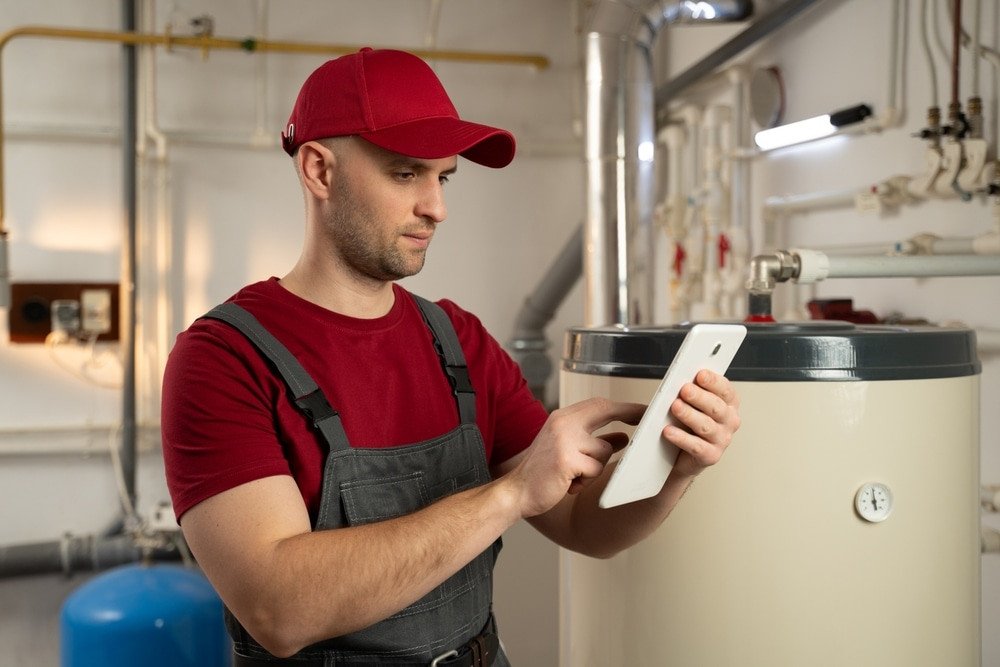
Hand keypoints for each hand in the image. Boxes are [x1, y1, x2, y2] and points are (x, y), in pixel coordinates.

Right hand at [507, 398, 643, 518]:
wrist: (516, 492)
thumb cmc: (543, 473)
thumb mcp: (569, 450)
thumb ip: (596, 441)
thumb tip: (623, 437)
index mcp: (562, 418)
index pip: (599, 404)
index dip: (623, 407)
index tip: (642, 411)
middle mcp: (563, 423)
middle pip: (604, 409)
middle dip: (629, 414)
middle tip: (646, 421)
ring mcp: (564, 439)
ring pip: (604, 449)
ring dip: (595, 468)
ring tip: (575, 477)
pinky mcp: (566, 459)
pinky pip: (595, 469)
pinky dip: (586, 481)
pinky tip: (569, 485)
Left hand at [663, 369, 740, 476]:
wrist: (680, 454)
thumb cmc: (686, 422)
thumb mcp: (689, 402)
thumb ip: (689, 389)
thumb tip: (678, 379)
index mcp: (728, 403)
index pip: (725, 390)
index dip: (713, 382)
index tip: (700, 374)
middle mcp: (729, 421)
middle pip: (716, 407)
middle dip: (700, 397)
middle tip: (684, 389)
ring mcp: (722, 440)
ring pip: (706, 426)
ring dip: (689, 415)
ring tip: (675, 407)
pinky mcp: (711, 456)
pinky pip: (696, 446)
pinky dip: (681, 438)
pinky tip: (668, 431)